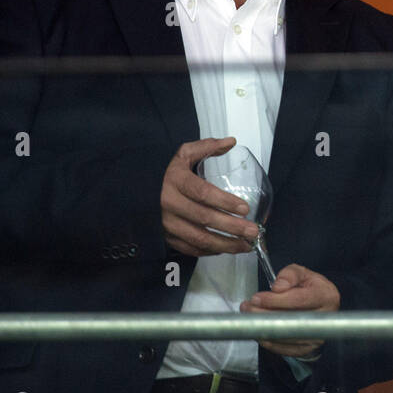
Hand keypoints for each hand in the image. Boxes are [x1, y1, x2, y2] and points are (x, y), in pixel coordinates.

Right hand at [160, 137, 260, 255]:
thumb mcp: (184, 155)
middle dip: (232, 227)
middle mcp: (169, 204)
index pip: (203, 193)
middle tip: (253, 231)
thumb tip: (231, 141)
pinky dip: (210, 251)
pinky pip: (191, 248)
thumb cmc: (169, 173)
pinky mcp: (167, 238)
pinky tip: (226, 248)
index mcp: (176, 181)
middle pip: (204, 218)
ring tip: (247, 245)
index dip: (225, 202)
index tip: (245, 208)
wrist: (139, 191)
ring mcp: (167, 224)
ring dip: (225, 244)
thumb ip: (206, 147)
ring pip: (199, 239)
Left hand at [240, 264, 340, 358]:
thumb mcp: (302, 273)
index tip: (258, 298)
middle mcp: (325, 318)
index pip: (298, 300)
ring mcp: (317, 336)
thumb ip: (289, 275)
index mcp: (326, 296)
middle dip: (264, 314)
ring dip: (263, 327)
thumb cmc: (310, 288)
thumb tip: (278, 287)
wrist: (319, 304)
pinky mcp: (308, 348)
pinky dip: (269, 340)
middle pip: (290, 320)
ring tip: (250, 316)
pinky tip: (259, 330)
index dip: (275, 300)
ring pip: (285, 336)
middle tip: (248, 307)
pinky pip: (284, 349)